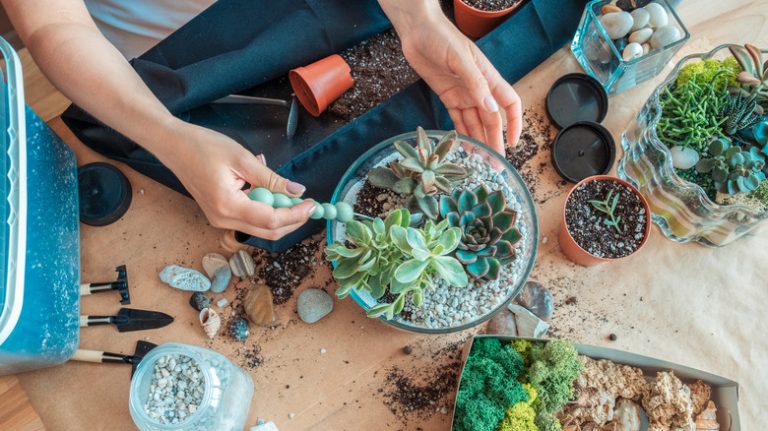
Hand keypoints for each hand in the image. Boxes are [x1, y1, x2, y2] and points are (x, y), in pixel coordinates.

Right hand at [160, 122, 315, 239]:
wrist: (173, 146)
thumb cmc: (203, 146)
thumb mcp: (243, 158)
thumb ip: (271, 179)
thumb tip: (296, 191)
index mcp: (227, 206)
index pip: (271, 220)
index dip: (296, 215)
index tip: (313, 204)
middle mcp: (223, 219)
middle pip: (268, 231)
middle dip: (292, 220)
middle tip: (308, 204)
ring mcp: (220, 219)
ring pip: (260, 227)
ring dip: (279, 214)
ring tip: (288, 193)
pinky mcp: (220, 215)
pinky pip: (250, 219)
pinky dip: (265, 209)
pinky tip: (268, 190)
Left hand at [379, 0, 522, 153]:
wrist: (417, 30)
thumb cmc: (441, 37)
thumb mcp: (459, 58)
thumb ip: (475, 83)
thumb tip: (491, 108)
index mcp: (488, 77)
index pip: (509, 103)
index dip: (514, 123)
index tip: (514, 142)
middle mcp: (478, 89)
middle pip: (491, 120)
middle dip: (495, 142)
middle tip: (496, 164)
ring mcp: (463, 94)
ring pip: (475, 123)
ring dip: (479, 142)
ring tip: (481, 163)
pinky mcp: (448, 97)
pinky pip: (458, 120)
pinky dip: (462, 134)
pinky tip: (464, 148)